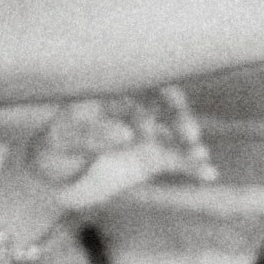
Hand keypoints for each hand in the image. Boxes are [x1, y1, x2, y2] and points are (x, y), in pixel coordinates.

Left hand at [25, 86, 217, 217]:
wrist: (53, 181)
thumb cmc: (53, 150)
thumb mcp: (63, 142)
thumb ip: (91, 135)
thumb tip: (126, 133)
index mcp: (111, 94)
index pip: (142, 83)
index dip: (158, 90)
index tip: (170, 103)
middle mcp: (133, 109)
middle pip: (165, 106)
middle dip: (180, 117)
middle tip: (188, 133)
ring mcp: (146, 134)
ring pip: (175, 133)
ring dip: (190, 142)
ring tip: (198, 154)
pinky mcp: (152, 159)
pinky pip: (176, 160)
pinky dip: (192, 166)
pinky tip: (209, 174)